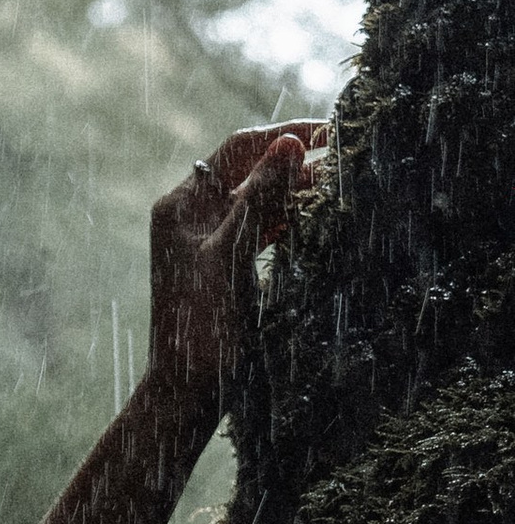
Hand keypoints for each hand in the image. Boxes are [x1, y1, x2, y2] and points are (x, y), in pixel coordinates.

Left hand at [147, 124, 325, 421]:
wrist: (188, 390)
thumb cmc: (204, 325)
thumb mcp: (235, 256)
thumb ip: (261, 199)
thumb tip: (291, 145)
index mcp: (181, 204)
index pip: (238, 149)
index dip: (283, 137)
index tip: (329, 134)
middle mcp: (189, 215)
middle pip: (248, 171)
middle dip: (294, 164)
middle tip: (343, 161)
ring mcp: (204, 239)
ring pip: (257, 200)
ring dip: (294, 192)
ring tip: (338, 187)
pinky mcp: (222, 264)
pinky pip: (258, 228)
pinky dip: (286, 221)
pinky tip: (317, 218)